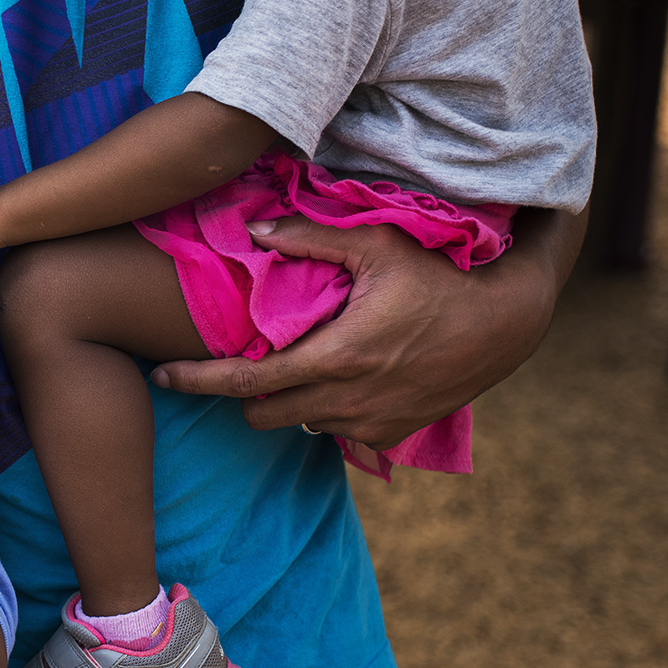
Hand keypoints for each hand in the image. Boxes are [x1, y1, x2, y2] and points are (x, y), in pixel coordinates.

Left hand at [148, 214, 571, 447]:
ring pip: (298, 425)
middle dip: (242, 394)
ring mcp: (370, 424)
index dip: (197, 382)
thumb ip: (311, 238)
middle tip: (238, 363)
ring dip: (287, 402)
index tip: (161, 376)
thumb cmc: (442, 275)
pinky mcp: (391, 436)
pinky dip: (326, 413)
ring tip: (296, 365)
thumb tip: (253, 231)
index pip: (246, 383)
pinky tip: (337, 382)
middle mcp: (347, 401)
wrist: (506, 324)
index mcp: (335, 358)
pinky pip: (336, 435)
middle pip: (262, 415)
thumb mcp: (379, 244)